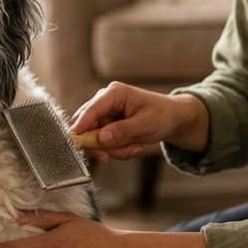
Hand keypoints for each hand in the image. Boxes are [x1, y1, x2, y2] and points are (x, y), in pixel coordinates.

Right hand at [71, 82, 208, 160]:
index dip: (81, 126)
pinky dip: (116, 150)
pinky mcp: (105, 126)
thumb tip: (100, 138)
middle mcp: (104, 101)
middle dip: (102, 145)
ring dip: (113, 149)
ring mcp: (104, 114)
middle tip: (118, 154)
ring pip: (94, 139)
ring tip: (134, 147)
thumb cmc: (162, 115)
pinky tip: (132, 146)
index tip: (75, 142)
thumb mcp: (146, 124)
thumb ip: (122, 131)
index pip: (91, 110)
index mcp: (114, 93)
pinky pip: (102, 144)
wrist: (172, 119)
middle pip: (87, 127)